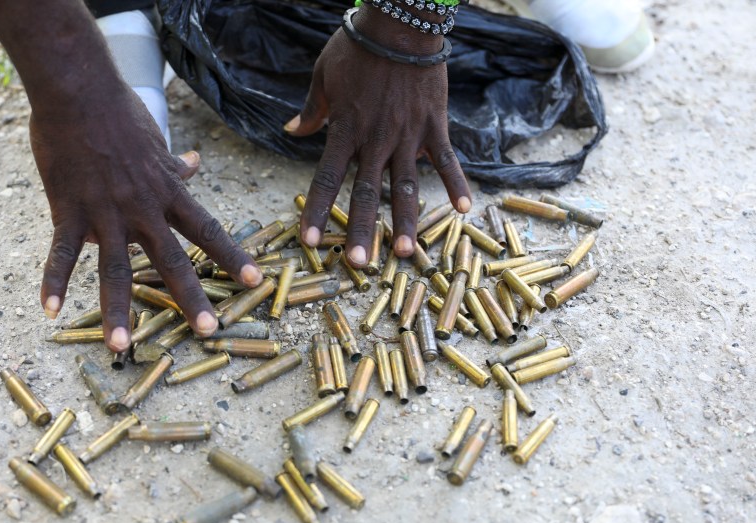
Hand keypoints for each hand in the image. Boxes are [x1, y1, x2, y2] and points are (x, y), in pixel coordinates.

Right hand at [31, 87, 261, 351]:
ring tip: (120, 346)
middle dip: (190, 297)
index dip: (233, 257)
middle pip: (172, 259)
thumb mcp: (157, 140)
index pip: (208, 230)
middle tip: (208, 331)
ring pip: (115, 268)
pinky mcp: (69, 211)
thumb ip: (175, 165)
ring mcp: (106, 213)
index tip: (256, 282)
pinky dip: (54, 280)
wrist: (78, 92)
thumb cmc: (118, 113)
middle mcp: (143, 209)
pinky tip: (50, 310)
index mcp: (167, 193)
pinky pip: (62, 252)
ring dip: (117, 309)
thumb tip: (197, 164)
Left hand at [285, 5, 470, 267]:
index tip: (310, 241)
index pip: (326, 178)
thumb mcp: (324, 75)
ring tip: (407, 255)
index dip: (318, 211)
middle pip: (367, 193)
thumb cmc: (357, 46)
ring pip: (407, 187)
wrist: (400, 22)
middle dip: (363, 231)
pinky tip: (464, 210)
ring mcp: (408, 135)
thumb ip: (312, 110)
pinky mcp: (434, 126)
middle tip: (359, 265)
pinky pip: (447, 160)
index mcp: (345, 130)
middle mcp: (376, 140)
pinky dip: (456, 183)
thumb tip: (290, 131)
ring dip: (407, 222)